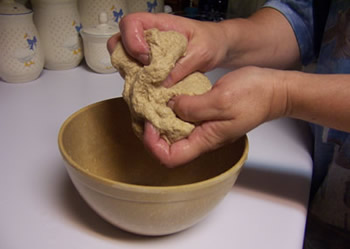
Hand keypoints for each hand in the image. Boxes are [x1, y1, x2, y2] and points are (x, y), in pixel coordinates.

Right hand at [107, 12, 227, 85]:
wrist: (218, 48)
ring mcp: (148, 51)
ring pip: (124, 60)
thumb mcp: (202, 52)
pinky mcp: (151, 66)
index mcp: (160, 24)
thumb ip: (183, 66)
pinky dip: (139, 82)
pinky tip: (152, 88)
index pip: (131, 23)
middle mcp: (149, 36)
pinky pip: (135, 72)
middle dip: (126, 60)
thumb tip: (164, 82)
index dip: (132, 41)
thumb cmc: (211, 41)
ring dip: (132, 73)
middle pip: (119, 42)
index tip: (146, 58)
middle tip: (145, 73)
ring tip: (148, 83)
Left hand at [143, 66, 287, 166]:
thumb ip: (193, 107)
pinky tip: (168, 96)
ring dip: (160, 120)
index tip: (149, 124)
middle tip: (145, 110)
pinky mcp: (205, 116)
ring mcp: (204, 128)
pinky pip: (182, 119)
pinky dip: (171, 109)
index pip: (171, 157)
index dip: (154, 145)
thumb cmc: (254, 97)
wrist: (273, 90)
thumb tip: (170, 107)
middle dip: (151, 132)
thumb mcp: (221, 100)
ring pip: (173, 133)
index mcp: (205, 140)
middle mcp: (202, 138)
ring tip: (152, 102)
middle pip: (167, 147)